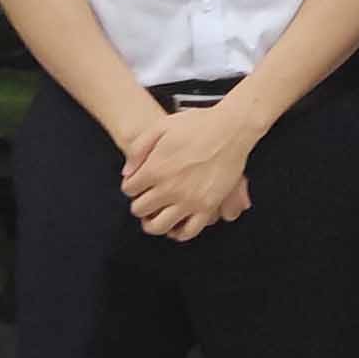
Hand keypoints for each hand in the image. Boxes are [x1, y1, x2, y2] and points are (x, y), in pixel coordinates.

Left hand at [121, 106, 259, 240]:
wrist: (231, 128)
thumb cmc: (198, 124)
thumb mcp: (161, 126)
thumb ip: (138, 149)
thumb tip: (126, 173)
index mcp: (155, 169)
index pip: (129, 189)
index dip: (130, 186)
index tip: (136, 184)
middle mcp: (170, 189)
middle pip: (140, 210)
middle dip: (138, 204)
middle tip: (144, 199)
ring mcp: (189, 200)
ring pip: (159, 226)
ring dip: (152, 223)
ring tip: (154, 217)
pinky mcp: (208, 207)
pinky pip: (189, 231)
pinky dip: (179, 233)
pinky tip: (176, 226)